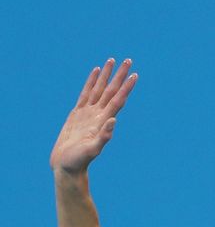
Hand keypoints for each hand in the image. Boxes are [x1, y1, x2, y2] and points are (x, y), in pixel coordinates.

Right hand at [50, 58, 137, 173]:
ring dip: (106, 75)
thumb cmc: (79, 161)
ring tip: (112, 60)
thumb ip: (103, 137)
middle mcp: (98, 114)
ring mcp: (88, 113)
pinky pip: (86, 94)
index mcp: (103, 121)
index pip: (118, 99)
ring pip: (99, 89)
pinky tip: (95, 73)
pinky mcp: (77, 114)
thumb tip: (113, 121)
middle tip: (128, 60)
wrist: (66, 166)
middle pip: (111, 90)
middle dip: (120, 75)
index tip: (135, 74)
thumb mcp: (92, 150)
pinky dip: (91, 82)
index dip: (126, 87)